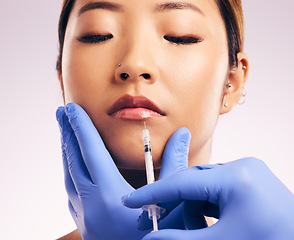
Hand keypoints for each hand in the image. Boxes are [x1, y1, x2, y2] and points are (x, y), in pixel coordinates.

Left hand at [56, 103, 190, 239]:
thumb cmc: (161, 238)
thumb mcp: (173, 202)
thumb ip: (176, 166)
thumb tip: (183, 135)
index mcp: (110, 195)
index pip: (90, 151)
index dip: (80, 127)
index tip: (70, 108)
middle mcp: (91, 204)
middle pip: (72, 160)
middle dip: (67, 133)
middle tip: (61, 112)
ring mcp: (85, 216)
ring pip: (68, 176)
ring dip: (67, 152)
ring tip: (66, 134)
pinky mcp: (85, 224)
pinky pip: (71, 192)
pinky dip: (70, 173)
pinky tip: (74, 168)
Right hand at [123, 158, 293, 239]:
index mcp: (238, 179)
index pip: (183, 183)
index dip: (153, 194)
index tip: (130, 200)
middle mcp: (243, 167)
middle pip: (192, 182)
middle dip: (173, 204)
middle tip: (154, 221)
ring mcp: (248, 171)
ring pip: (204, 185)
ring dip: (191, 207)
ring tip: (188, 229)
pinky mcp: (250, 179)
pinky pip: (217, 188)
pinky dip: (206, 204)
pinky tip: (202, 222)